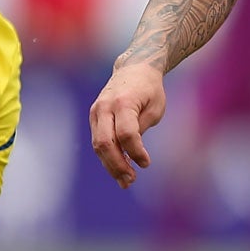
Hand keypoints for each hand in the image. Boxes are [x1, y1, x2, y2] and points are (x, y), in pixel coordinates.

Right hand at [88, 62, 166, 187]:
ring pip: (98, 145)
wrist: (134, 68)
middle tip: (131, 181)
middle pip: (105, 143)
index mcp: (123, 102)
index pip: (126, 134)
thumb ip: (141, 128)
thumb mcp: (155, 107)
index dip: (136, 152)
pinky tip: (120, 169)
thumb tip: (130, 154)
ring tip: (126, 181)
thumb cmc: (149, 89)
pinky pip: (98, 141)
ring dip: (111, 166)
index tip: (146, 164)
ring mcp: (96, 112)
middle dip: (118, 165)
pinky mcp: (94, 117)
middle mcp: (105, 107)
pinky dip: (108, 157)